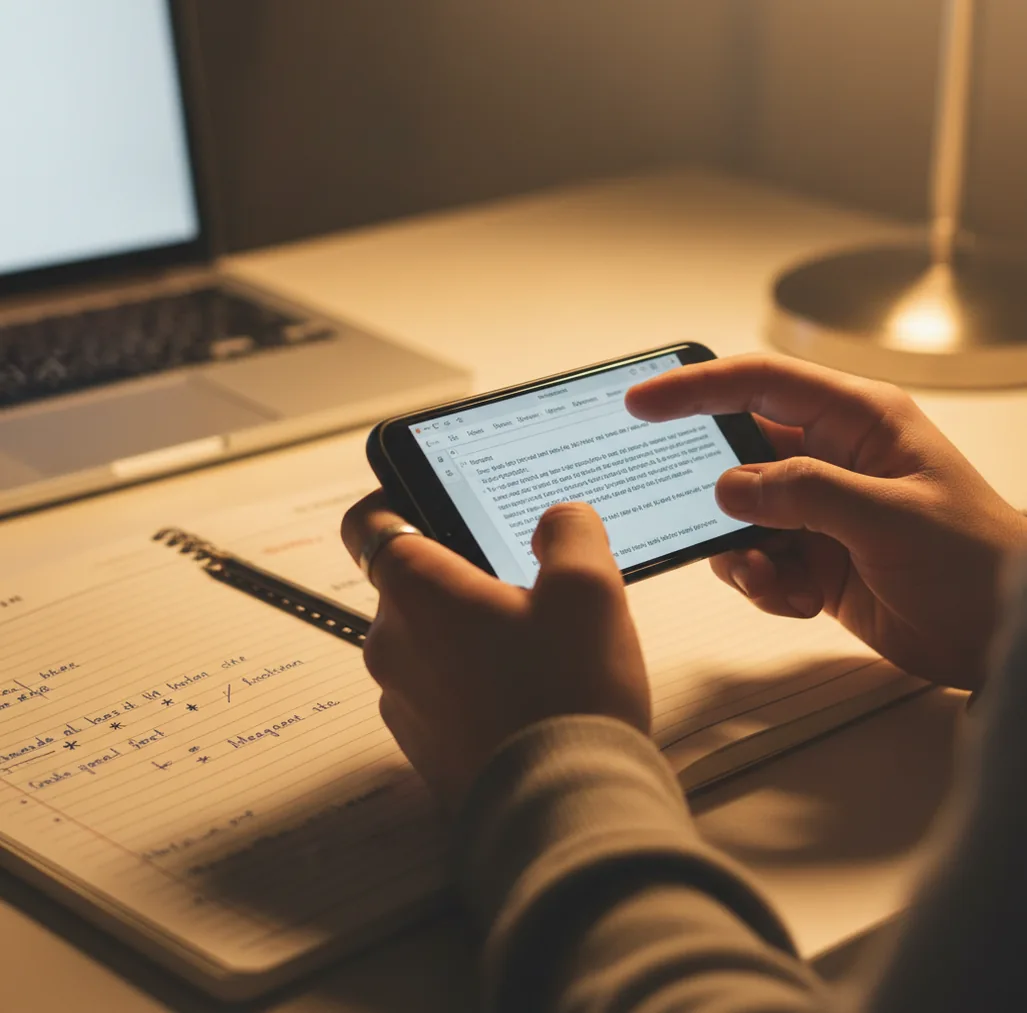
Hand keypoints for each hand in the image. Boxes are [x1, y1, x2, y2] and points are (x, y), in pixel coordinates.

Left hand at [340, 495, 647, 810]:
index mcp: (416, 592)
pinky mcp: (422, 744)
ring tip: (538, 642)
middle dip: (462, 571)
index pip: (365, 520)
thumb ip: (570, 531)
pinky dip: (471, 676)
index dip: (394, 495)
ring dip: (469, 628)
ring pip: (427, 637)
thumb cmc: (567, 695)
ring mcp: (401, 699)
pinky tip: (528, 689)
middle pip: (409, 581)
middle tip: (524, 578)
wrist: (564, 811)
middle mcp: (391, 644)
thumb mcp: (590, 589)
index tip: (430, 494)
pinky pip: (438, 687)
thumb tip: (557, 520)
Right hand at [627, 353, 1026, 689]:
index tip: (642, 402)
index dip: (695, 388)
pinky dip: (764, 583)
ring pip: (739, 516)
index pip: (760, 384)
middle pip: (739, 453)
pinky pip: (757, 560)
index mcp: (857, 420)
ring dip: (742, 551)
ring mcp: (819, 510)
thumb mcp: (888, 516)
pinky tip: (800, 597)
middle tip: (686, 512)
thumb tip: (730, 488)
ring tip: (772, 576)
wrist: (1001, 632)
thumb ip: (804, 492)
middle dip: (713, 490)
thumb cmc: (975, 560)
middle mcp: (831, 458)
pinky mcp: (813, 556)